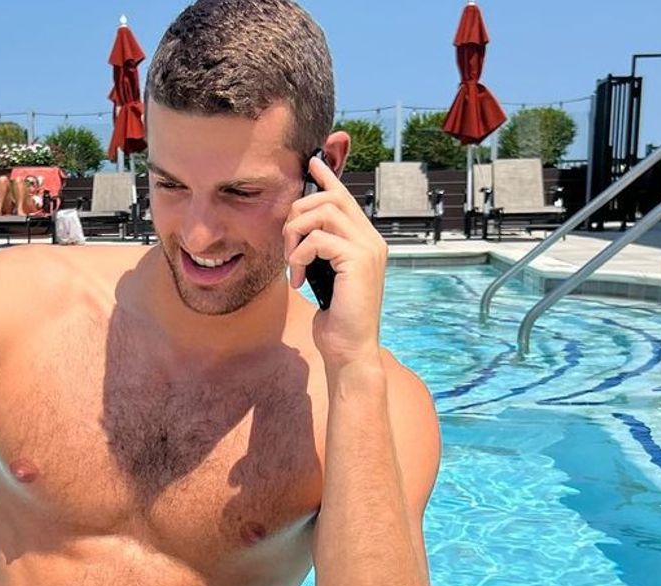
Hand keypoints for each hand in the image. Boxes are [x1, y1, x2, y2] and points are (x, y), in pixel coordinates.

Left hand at [283, 156, 388, 371]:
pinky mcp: (358, 260)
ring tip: (293, 263)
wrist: (350, 349)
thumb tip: (300, 230)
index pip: (345, 198)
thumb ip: (321, 251)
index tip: (312, 161)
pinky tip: (300, 280)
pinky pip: (317, 239)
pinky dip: (300, 256)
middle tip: (288, 245)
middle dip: (298, 214)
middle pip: (329, 198)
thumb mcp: (326, 277)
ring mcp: (368, 248)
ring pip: (321, 213)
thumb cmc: (336, 318)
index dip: (327, 177)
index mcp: (366, 241)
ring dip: (295, 235)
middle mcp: (372, 240)